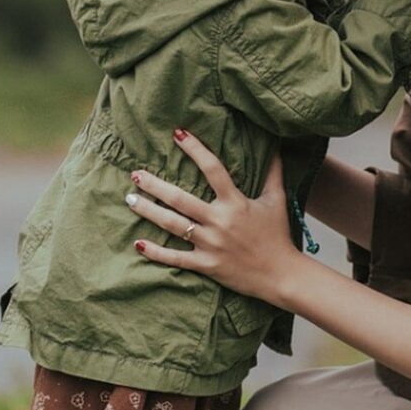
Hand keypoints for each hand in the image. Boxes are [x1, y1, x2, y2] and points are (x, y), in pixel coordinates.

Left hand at [125, 130, 298, 303]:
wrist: (281, 275)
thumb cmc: (278, 235)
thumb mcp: (276, 200)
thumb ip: (273, 172)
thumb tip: (277, 147)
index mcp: (236, 202)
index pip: (213, 169)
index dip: (195, 149)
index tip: (178, 134)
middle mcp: (219, 221)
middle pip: (181, 199)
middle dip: (155, 185)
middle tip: (135, 174)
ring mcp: (210, 244)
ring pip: (173, 225)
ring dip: (149, 211)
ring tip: (129, 199)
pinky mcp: (206, 264)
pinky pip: (176, 258)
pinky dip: (156, 252)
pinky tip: (138, 242)